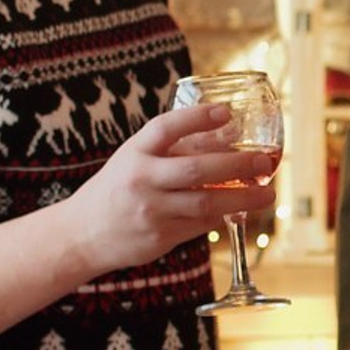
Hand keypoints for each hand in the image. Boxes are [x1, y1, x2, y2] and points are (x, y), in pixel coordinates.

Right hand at [68, 104, 250, 276]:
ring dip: (242, 197)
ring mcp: (150, 210)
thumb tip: (231, 131)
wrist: (82, 234)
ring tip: (268, 194)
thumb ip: (178, 147)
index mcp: (134, 153)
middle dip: (235, 164)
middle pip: (195, 169)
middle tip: (262, 161)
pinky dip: (224, 215)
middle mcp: (141, 180)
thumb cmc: (119, 188)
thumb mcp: (137, 159)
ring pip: (205, 202)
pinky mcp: (160, 237)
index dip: (195, 118)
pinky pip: (200, 224)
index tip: (225, 112)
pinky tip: (241, 209)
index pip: (165, 128)